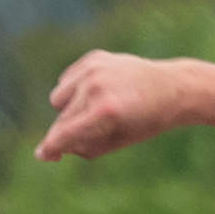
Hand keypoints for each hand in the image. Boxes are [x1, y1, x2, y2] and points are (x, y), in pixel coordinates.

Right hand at [36, 51, 186, 160]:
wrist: (172, 88)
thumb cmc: (146, 121)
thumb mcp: (118, 141)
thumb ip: (85, 147)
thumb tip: (56, 148)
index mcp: (106, 110)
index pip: (67, 132)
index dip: (52, 147)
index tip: (42, 155)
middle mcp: (96, 86)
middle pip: (62, 118)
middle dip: (65, 132)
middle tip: (80, 138)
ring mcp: (93, 69)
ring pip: (58, 99)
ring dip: (69, 109)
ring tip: (97, 111)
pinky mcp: (93, 58)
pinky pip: (67, 81)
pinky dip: (76, 91)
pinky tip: (100, 92)